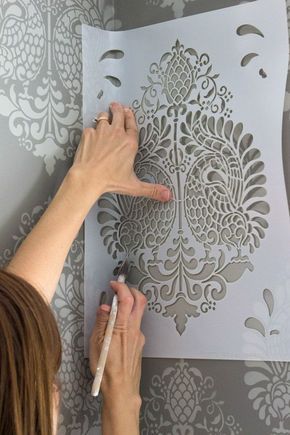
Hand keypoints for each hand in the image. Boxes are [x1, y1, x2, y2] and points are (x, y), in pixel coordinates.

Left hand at [71, 102, 171, 203]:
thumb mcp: (134, 186)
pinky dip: (91, 130)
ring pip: (103, 117)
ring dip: (105, 117)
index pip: (132, 125)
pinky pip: (90, 128)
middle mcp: (116, 134)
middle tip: (117, 106)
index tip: (129, 111)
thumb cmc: (110, 181)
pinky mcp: (88, 134)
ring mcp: (101, 132)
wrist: (88, 178)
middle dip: (118, 109)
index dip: (130, 116)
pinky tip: (92, 135)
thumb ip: (152, 189)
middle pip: (118, 114)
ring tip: (104, 117)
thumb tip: (168, 195)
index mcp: (129, 144)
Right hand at [89, 282, 145, 434]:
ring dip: (130, 304)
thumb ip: (102, 322)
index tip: (114, 284)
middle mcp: (134, 329)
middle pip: (140, 301)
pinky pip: (136, 324)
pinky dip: (128, 318)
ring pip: (139, 312)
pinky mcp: (140, 342)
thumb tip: (105, 307)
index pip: (127, 299)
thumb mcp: (96, 344)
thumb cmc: (106, 369)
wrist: (121, 388)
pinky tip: (117, 327)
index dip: (121, 287)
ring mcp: (139, 335)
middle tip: (120, 290)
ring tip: (115, 309)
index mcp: (122, 327)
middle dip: (131, 290)